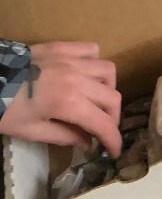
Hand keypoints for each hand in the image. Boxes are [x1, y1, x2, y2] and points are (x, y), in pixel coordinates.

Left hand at [0, 41, 121, 157]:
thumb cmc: (6, 111)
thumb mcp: (31, 132)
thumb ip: (64, 136)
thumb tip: (87, 143)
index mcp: (68, 103)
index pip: (103, 123)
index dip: (113, 140)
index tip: (114, 152)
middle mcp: (76, 79)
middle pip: (112, 97)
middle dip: (112, 118)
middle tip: (102, 129)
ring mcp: (71, 60)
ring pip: (108, 70)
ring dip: (108, 88)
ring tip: (96, 99)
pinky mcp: (63, 47)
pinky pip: (91, 50)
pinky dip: (94, 63)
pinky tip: (85, 74)